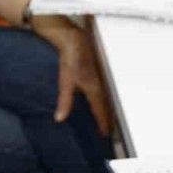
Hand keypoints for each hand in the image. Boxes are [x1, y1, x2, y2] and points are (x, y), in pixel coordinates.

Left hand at [31, 15, 115, 134]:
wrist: (73, 38)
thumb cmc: (70, 58)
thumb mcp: (65, 81)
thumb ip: (64, 101)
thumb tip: (60, 119)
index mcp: (94, 88)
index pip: (101, 109)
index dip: (103, 122)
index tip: (106, 134)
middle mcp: (100, 83)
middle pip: (107, 104)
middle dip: (110, 117)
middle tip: (112, 130)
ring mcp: (100, 76)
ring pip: (107, 96)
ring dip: (109, 107)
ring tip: (110, 118)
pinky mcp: (97, 70)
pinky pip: (104, 88)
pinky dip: (105, 97)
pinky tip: (102, 98)